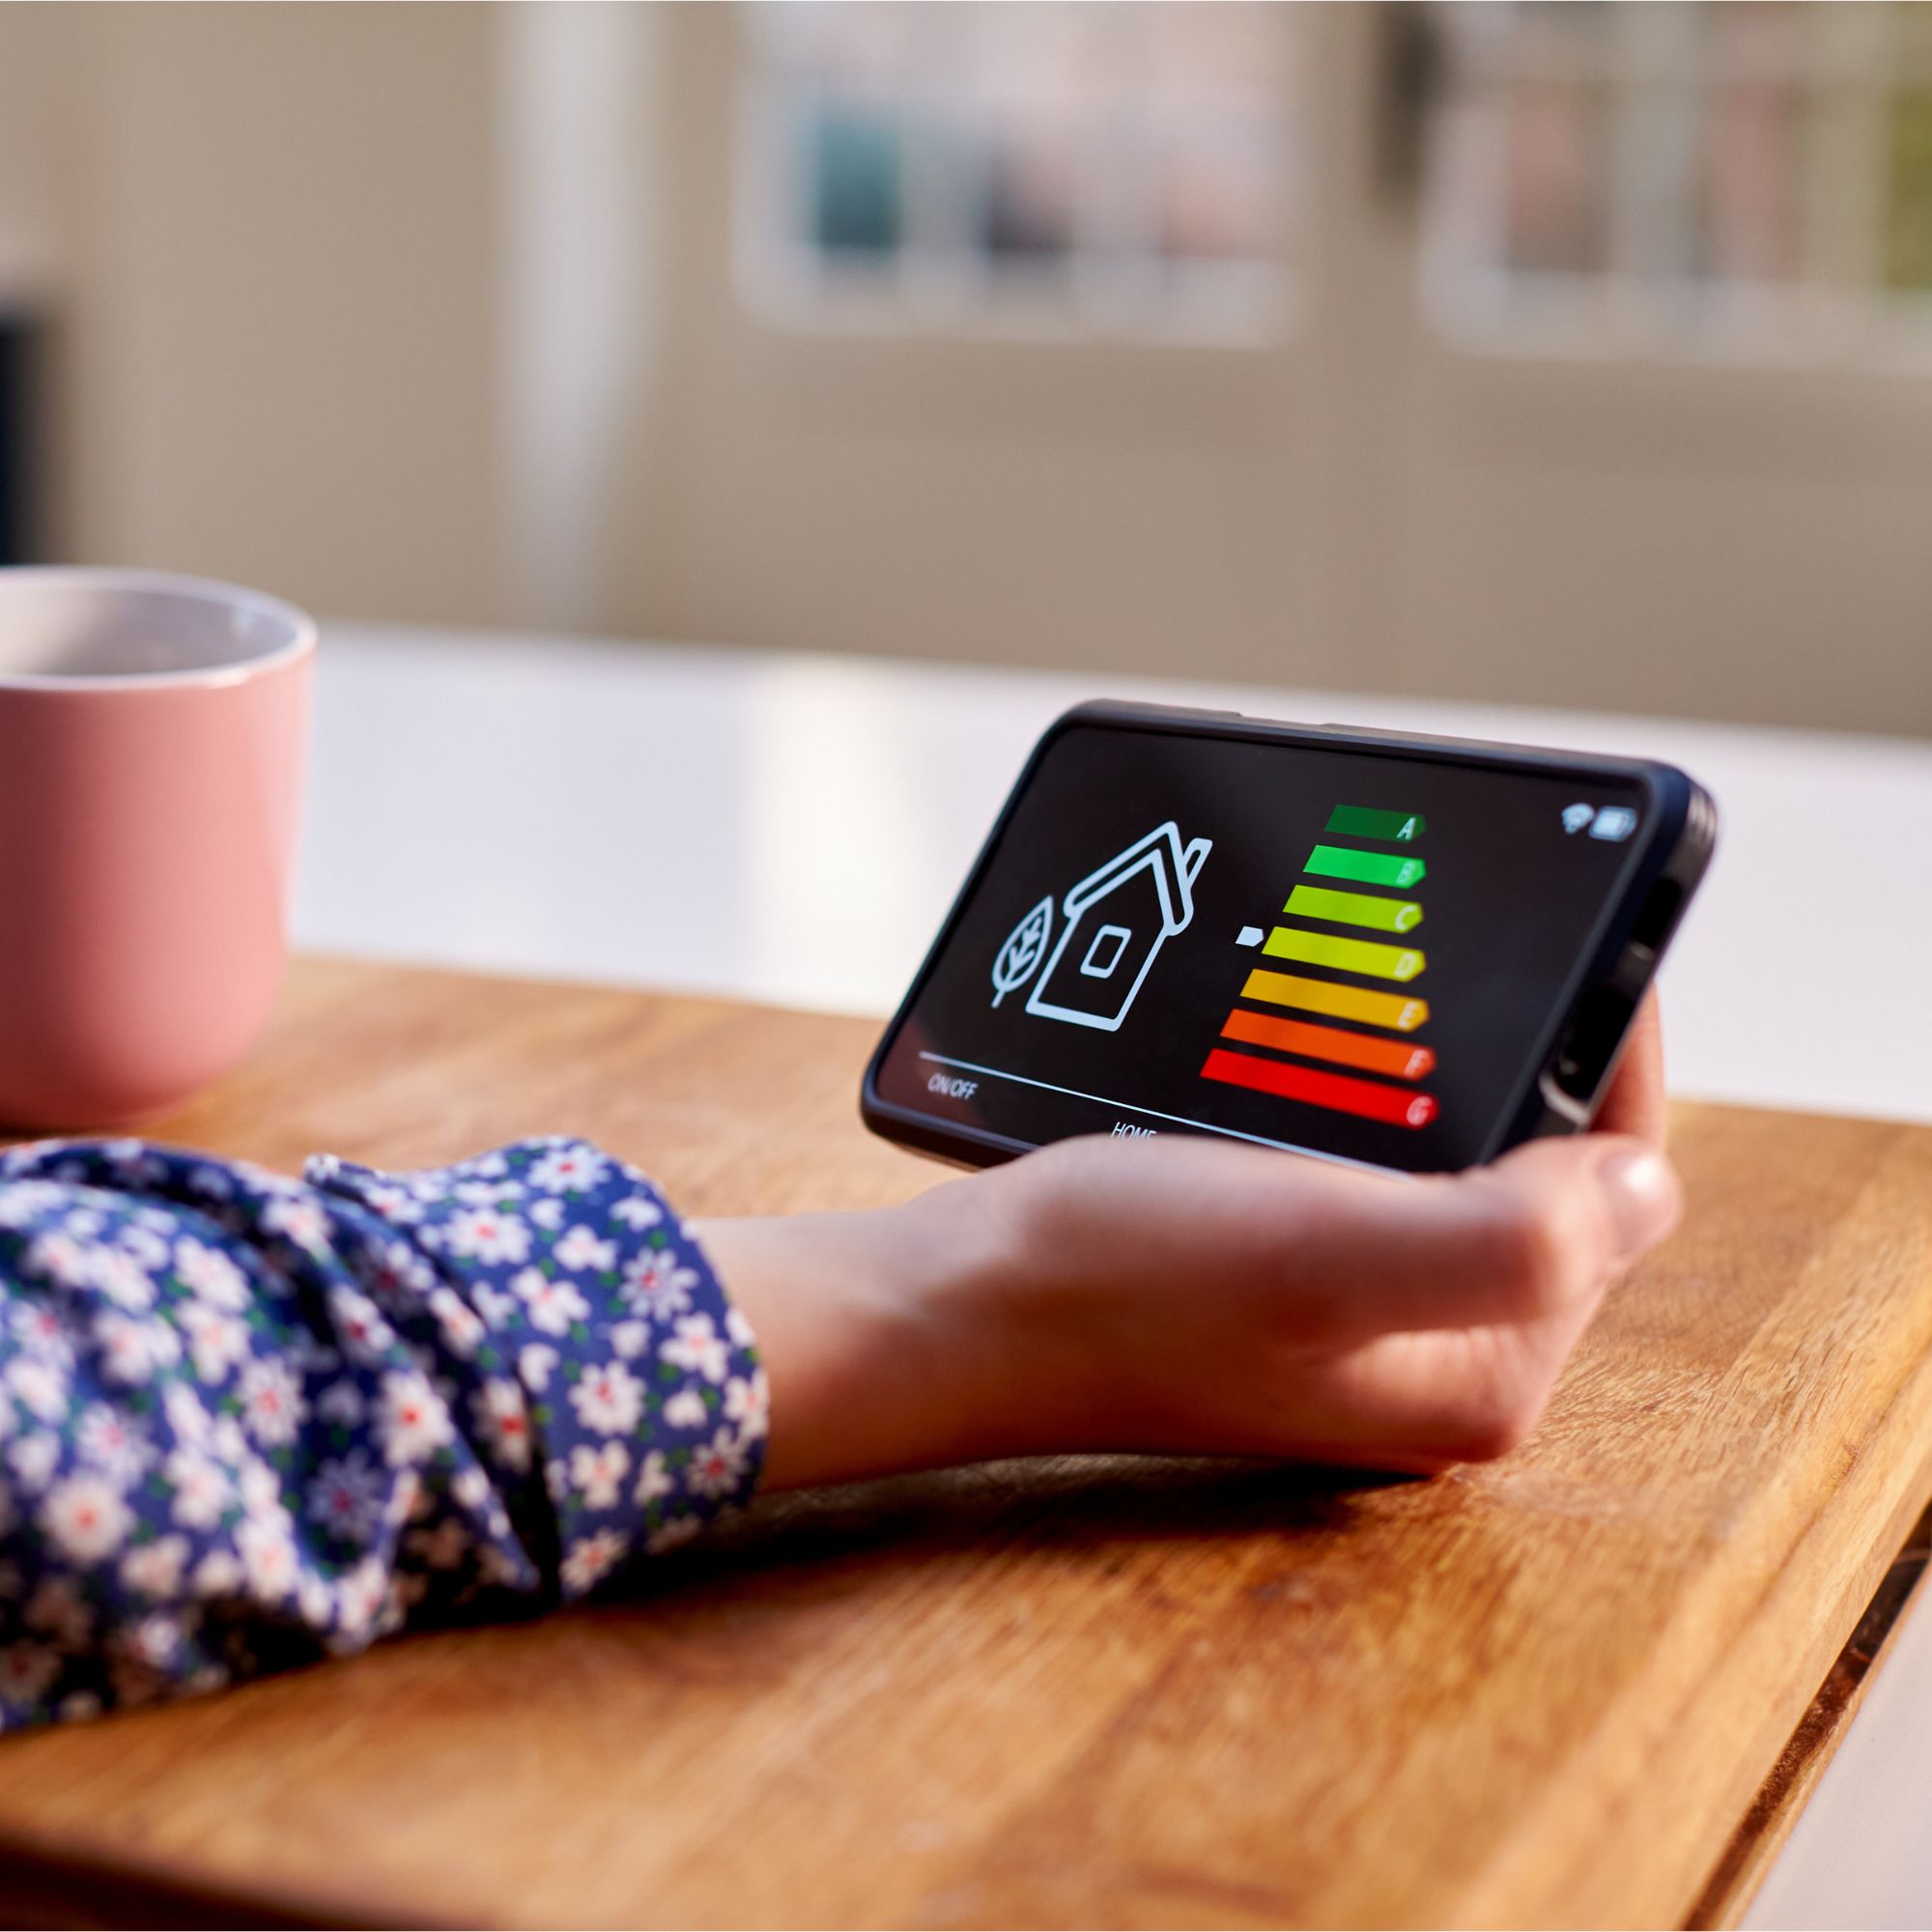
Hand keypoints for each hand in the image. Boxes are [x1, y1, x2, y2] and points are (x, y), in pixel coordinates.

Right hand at [697, 994, 1678, 1488]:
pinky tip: (1323, 1044)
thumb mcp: (1325, 1252)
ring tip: (1406, 976)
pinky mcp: (1287, 1279)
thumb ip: (1512, 1236)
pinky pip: (1376, 1162)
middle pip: (1540, 1173)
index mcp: (1477, 1371)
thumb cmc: (1116, 1281)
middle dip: (1523, 1055)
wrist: (953, 1304)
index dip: (1610, 1056)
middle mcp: (1428, 1354)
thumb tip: (1646, 1182)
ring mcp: (1354, 1319)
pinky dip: (1369, 1094)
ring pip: (1454, 1158)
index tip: (1582, 940)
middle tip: (1481, 946)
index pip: (1612, 1192)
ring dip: (1444, 1065)